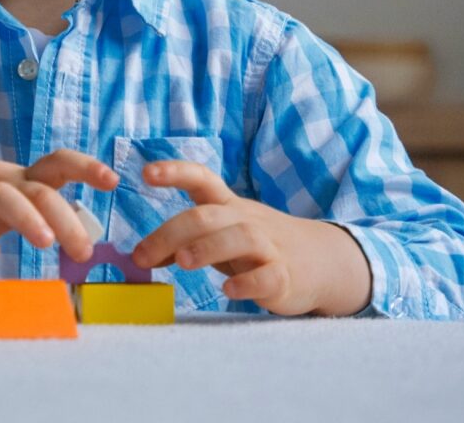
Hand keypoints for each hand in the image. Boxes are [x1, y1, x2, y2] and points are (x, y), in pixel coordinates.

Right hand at [0, 150, 117, 262]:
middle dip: (64, 218)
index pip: (57, 163)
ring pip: (2, 200)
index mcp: (20, 177)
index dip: (85, 168)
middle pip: (37, 191)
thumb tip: (85, 231)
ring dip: (26, 219)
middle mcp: (0, 183)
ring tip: (46, 243)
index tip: (112, 180)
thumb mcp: (9, 193)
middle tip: (84, 250)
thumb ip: (42, 209)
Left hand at [129, 160, 370, 316]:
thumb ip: (183, 242)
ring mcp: (269, 247)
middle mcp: (247, 220)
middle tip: (142, 256)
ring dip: (207, 248)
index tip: (145, 172)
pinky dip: (247, 283)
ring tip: (182, 263)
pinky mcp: (285, 276)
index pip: (202, 178)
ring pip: (240, 238)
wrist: (321, 261)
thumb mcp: (220, 237)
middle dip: (172, 233)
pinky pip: (268, 276)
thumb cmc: (257, 247)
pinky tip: (228, 292)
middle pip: (209, 215)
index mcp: (229, 206)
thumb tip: (141, 254)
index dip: (175, 172)